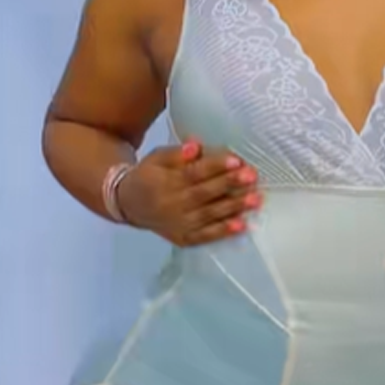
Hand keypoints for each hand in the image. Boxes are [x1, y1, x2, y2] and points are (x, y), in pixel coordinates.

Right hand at [117, 139, 260, 246]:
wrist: (129, 206)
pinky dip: (224, 231)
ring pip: (209, 215)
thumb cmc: (148, 177)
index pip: (193, 173)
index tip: (236, 160)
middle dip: (230, 185)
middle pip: (205, 194)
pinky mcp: (184, 238)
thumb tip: (196, 146)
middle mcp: (173, 204)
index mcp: (166, 182)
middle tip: (252, 177)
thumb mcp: (156, 159)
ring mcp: (179, 224)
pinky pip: (206, 236)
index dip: (215, 167)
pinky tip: (242, 226)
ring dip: (234, 208)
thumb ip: (176, 154)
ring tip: (256, 199)